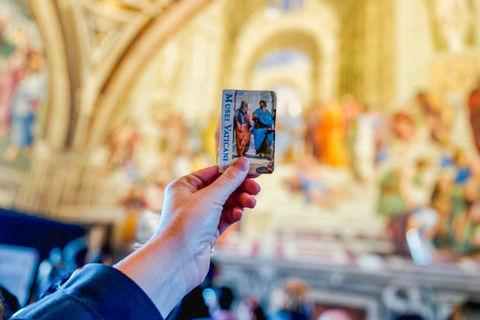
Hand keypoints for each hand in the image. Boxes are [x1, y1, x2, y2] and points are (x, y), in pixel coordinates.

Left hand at [115, 158, 259, 316]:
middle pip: (221, 188)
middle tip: (256, 188)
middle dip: (239, 188)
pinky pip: (224, 218)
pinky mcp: (207, 233)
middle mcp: (190, 200)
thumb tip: (243, 162)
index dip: (233, 170)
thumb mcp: (210, 197)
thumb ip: (229, 180)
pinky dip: (233, 215)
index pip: (213, 172)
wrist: (177, 262)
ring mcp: (199, 217)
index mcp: (184, 186)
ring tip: (251, 203)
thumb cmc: (187, 225)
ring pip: (225, 203)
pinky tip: (239, 214)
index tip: (252, 169)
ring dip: (239, 201)